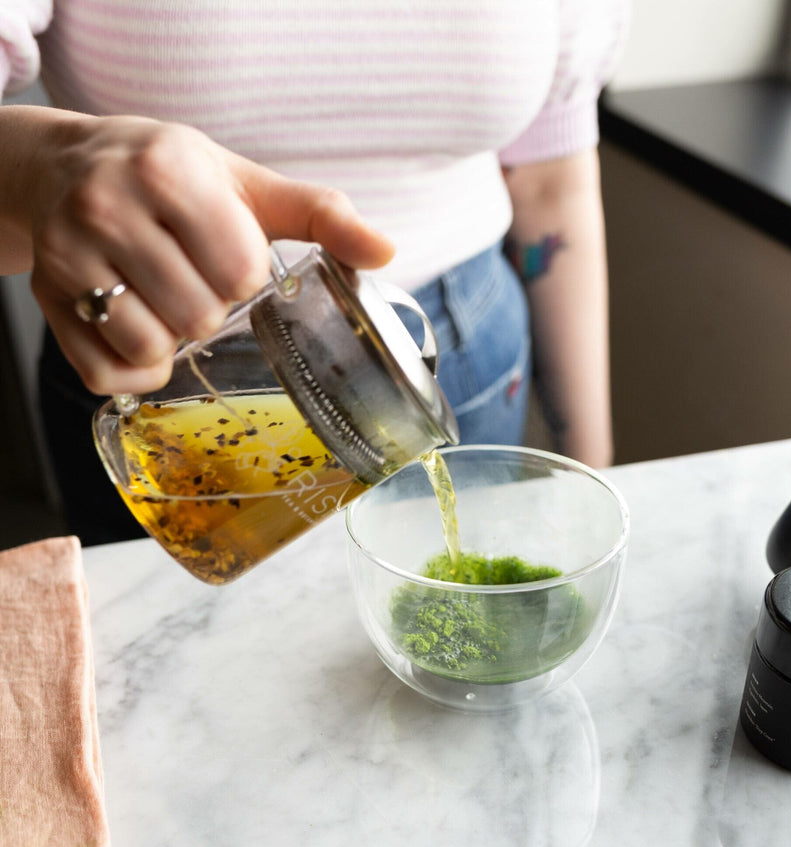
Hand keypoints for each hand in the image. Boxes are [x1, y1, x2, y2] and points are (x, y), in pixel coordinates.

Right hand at [17, 111, 393, 394]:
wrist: (65, 168)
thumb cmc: (168, 179)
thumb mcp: (246, 184)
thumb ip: (320, 215)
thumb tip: (386, 252)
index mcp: (169, 170)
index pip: (239, 271)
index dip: (243, 277)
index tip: (225, 257)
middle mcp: (107, 206)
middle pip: (198, 317)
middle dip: (209, 311)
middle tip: (192, 280)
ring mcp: (67, 256)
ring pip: (151, 350)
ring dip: (171, 342)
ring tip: (164, 302)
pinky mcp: (46, 302)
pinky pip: (106, 376)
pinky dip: (133, 371)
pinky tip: (136, 331)